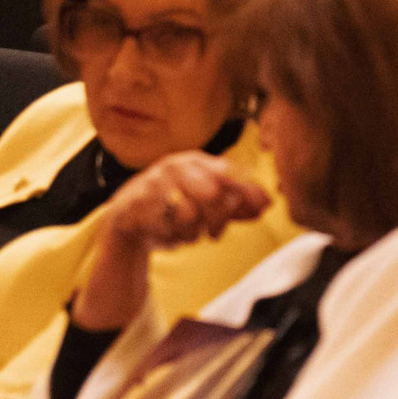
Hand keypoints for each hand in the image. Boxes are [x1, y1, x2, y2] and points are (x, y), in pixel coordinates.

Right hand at [103, 153, 272, 251]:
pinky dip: (172, 237)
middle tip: (215, 233)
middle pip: (211, 193)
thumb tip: (268, 203)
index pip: (229, 172)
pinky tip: (168, 234)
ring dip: (193, 231)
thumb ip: (237, 202)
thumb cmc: (175, 205)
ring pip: (188, 214)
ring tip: (188, 232)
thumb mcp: (208, 200)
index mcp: (195, 161)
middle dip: (218, 217)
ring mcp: (153, 184)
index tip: (262, 209)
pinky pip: (165, 229)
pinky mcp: (136, 206)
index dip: (248, 192)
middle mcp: (174, 166)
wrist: (129, 216)